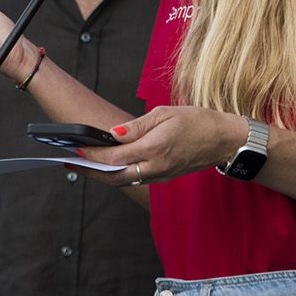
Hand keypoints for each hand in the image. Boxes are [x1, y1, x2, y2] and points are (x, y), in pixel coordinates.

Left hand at [80, 106, 248, 186]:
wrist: (223, 140)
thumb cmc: (197, 122)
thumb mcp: (165, 114)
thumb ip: (137, 127)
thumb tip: (112, 134)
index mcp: (155, 148)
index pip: (115, 158)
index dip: (93, 156)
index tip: (77, 150)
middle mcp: (156, 167)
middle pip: (114, 176)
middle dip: (90, 171)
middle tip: (71, 163)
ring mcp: (160, 175)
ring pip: (123, 180)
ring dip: (102, 175)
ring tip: (84, 164)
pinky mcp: (163, 177)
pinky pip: (135, 179)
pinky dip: (118, 174)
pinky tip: (108, 165)